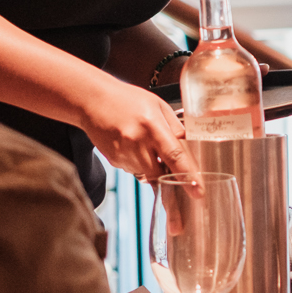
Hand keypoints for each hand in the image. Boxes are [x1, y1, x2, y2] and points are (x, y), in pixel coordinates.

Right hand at [81, 76, 195, 181]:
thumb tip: (191, 148)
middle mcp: (136, 142)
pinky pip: (134, 170)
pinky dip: (140, 163)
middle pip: (160, 173)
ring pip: (147, 174)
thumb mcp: (159, 106)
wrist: (93, 100)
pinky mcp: (114, 160)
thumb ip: (175, 127)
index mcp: (152, 126)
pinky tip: (134, 145)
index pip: (174, 156)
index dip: (188, 176)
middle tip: (169, 171)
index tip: (198, 192)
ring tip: (145, 144)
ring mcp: (123, 153)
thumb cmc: (128, 100)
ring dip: (153, 167)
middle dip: (169, 177)